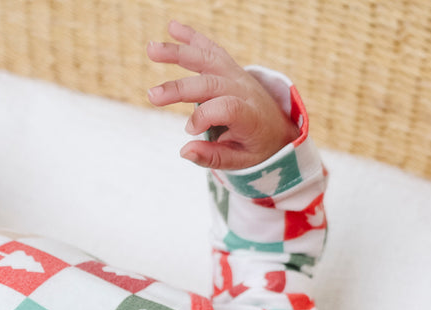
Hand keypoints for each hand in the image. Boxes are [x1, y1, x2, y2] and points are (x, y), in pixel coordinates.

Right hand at [146, 20, 300, 170]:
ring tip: (151, 49)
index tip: (189, 131)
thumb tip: (184, 151)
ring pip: (208, 59)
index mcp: (251, 116)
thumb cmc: (257, 146)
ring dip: (179, 53)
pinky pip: (211, 49)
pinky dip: (192, 37)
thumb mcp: (241, 161)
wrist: (279, 127)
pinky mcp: (230, 67)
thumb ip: (213, 157)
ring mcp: (237, 75)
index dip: (204, 117)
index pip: (227, 108)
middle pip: (211, 83)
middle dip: (180, 88)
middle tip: (152, 96)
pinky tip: (172, 27)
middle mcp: (244, 90)